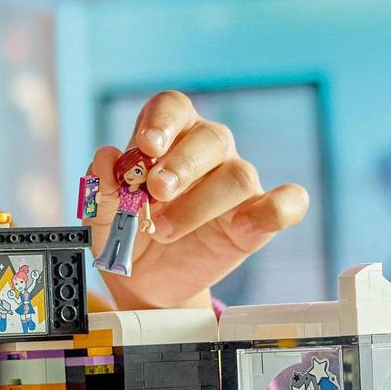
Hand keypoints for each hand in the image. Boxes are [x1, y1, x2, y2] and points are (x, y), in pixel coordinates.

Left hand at [88, 90, 308, 308]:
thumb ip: (103, 187)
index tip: (146, 146)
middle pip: (211, 137)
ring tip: (164, 230)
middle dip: (182, 164)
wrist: (147, 282)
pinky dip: (274, 210)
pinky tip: (243, 226)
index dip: (162, 121)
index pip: (173, 107)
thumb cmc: (128, 234)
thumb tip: (105, 157)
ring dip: (200, 203)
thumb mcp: (104, 215)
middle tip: (156, 191)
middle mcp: (208, 151)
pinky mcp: (258, 219)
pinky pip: (287, 202)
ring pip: (237, 175)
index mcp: (169, 135)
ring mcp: (236, 183)